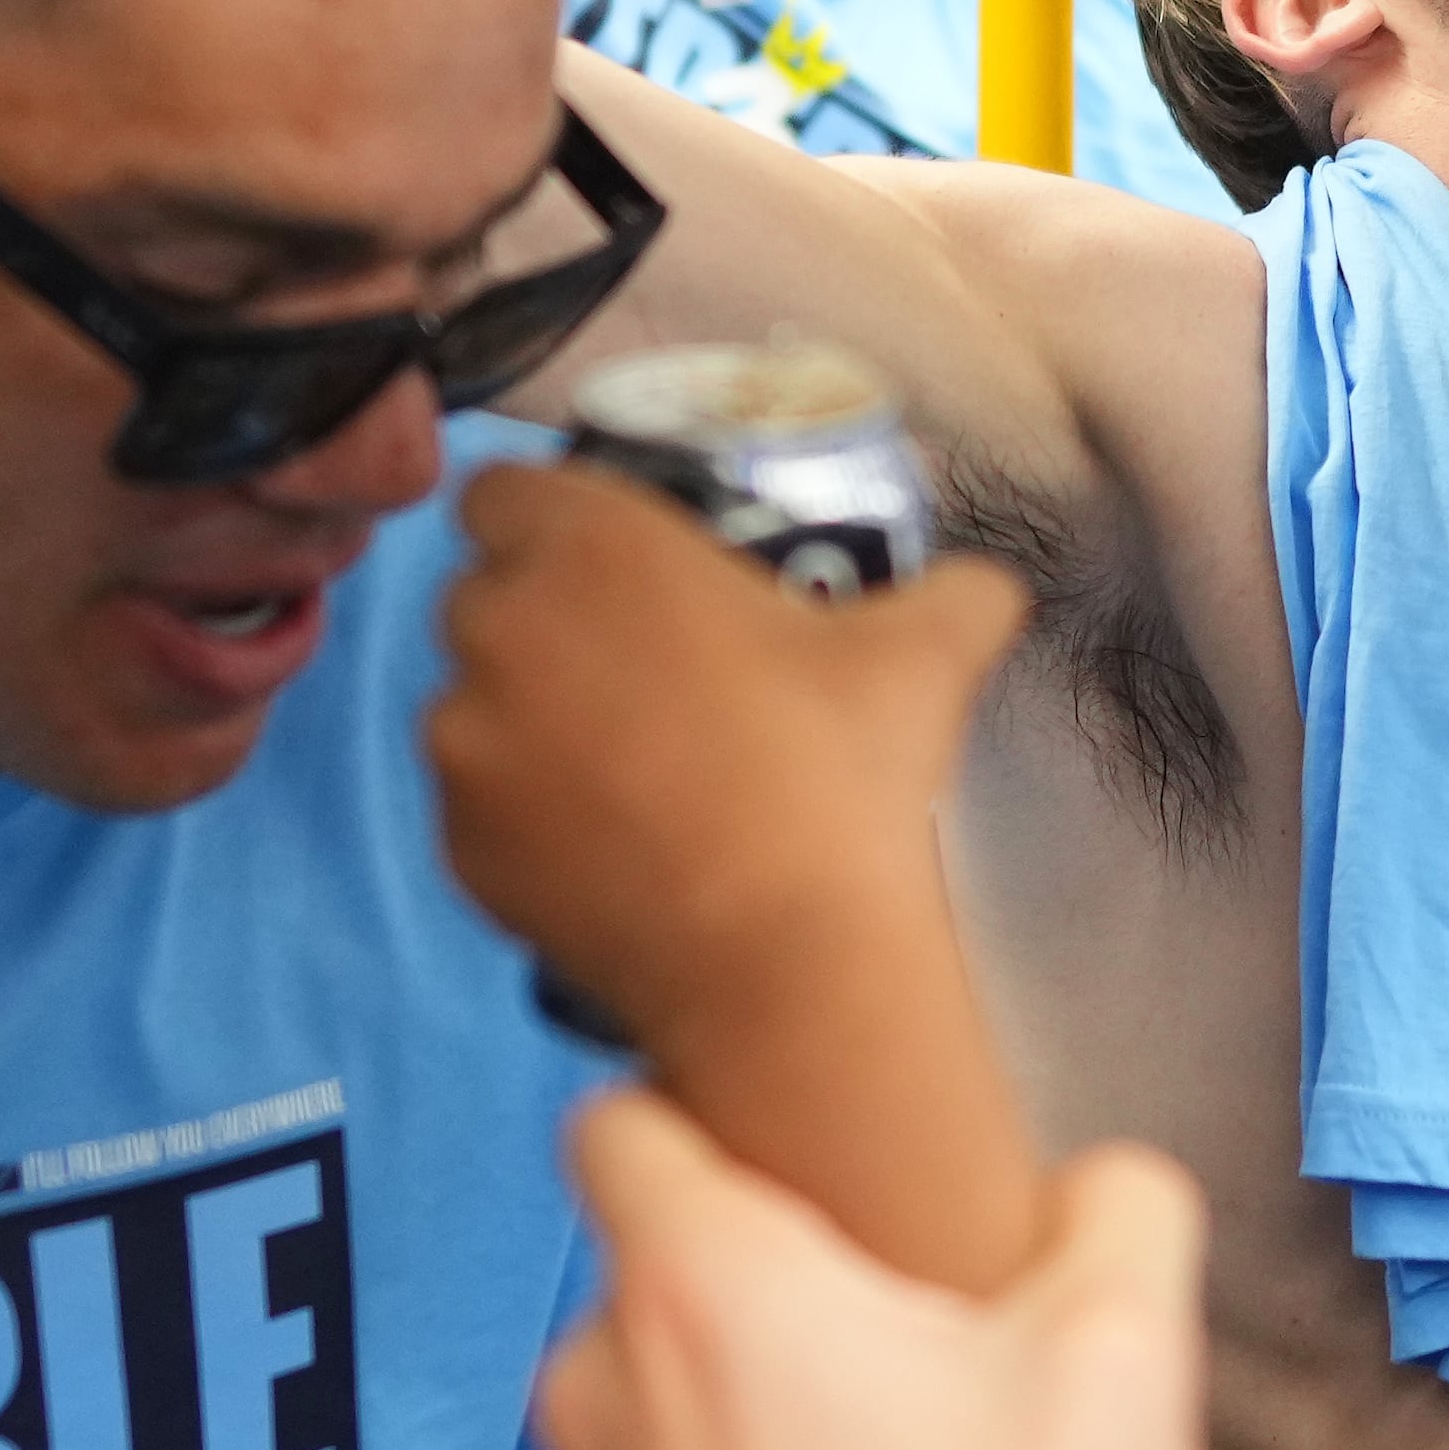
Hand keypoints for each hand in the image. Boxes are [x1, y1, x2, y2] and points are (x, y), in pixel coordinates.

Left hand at [429, 460, 1022, 1048]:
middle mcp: (502, 629)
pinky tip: (610, 841)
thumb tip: (990, 587)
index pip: (501, 490)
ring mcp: (466, 745)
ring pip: (469, 702)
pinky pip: (475, 802)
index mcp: (591, 545)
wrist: (781, 959)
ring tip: (625, 763)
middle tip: (638, 663)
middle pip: (482, 596)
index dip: (551, 517)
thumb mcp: (928, 652)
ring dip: (524, 715)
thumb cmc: (840, 771)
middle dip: (541, 618)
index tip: (615, 561)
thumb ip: (959, 593)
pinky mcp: (458, 849)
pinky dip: (521, 811)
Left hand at [542, 1093, 1209, 1449]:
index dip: (697, 1110)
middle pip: (658, 1267)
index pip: (615, 1122)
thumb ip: (1116, 1210)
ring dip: (749, 1403)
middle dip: (767, 1287)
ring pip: (662, 1393)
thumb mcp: (1120, 1362)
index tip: (786, 1143)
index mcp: (703, 1288)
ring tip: (890, 1447)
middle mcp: (608, 1389)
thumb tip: (1096, 1187)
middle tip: (896, 1332)